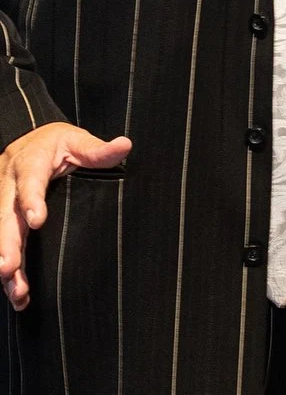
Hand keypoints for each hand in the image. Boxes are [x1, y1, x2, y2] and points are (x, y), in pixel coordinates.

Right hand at [0, 122, 130, 310]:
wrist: (27, 141)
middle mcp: (9, 188)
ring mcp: (3, 205)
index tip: (37, 220)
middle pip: (6, 218)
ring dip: (6, 264)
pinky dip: (8, 272)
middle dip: (7, 244)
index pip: (29, 183)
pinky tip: (15, 293)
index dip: (31, 201)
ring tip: (15, 290)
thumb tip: (125, 146)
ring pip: (1, 236)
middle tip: (9, 268)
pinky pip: (3, 245)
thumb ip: (97, 150)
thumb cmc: (55, 144)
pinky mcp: (5, 221)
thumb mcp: (76, 140)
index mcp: (29, 166)